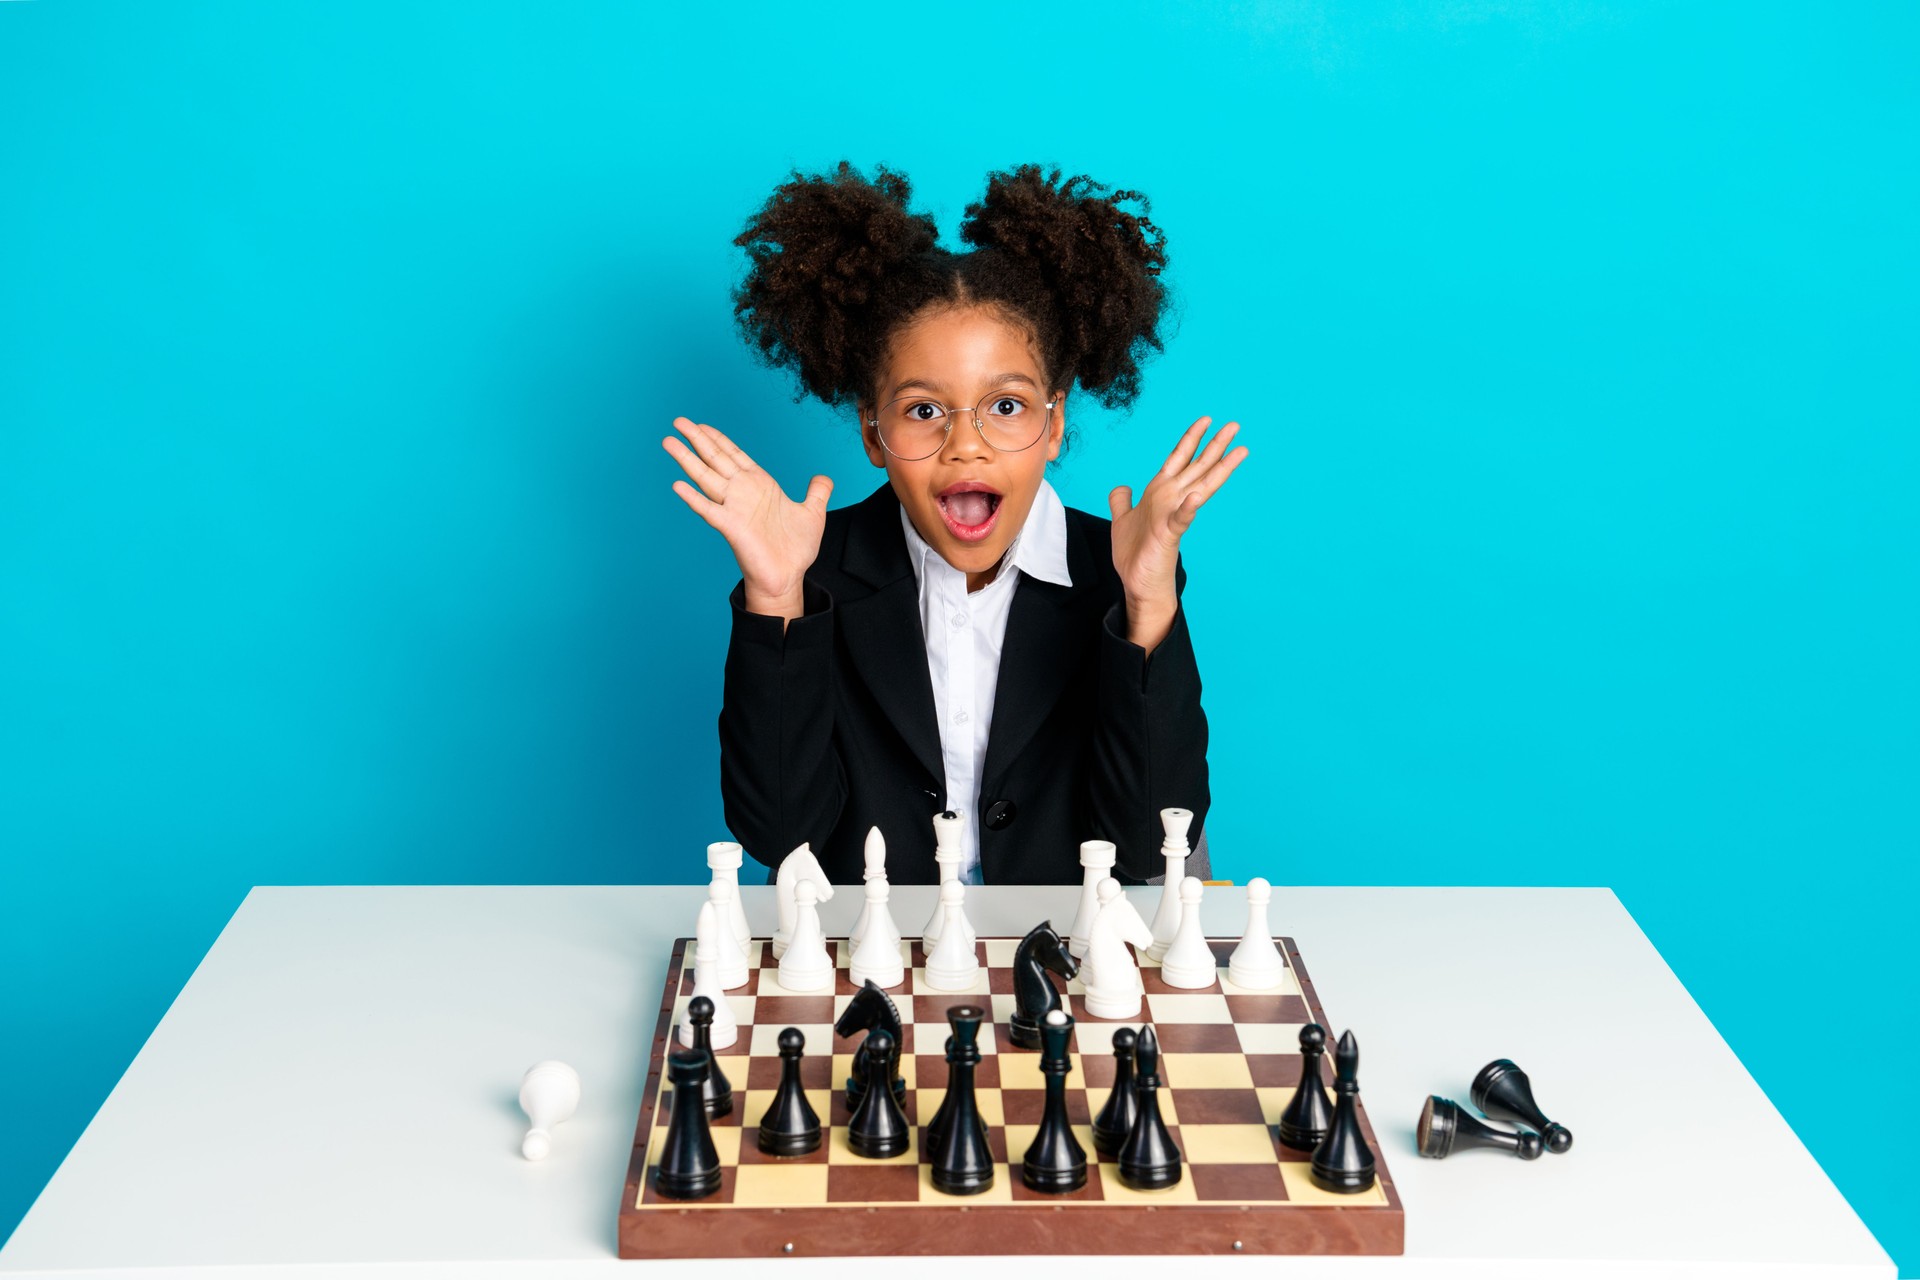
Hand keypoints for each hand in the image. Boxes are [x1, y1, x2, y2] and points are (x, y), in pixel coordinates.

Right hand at [663, 417, 832, 604]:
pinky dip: (693, 499)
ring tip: (668, 442)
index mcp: (759, 485)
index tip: (701, 424)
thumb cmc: (796, 549)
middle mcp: (743, 492)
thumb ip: (817, 492)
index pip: (734, 455)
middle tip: (678, 421)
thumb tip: (823, 478)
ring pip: (706, 477)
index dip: (718, 438)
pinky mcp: (731, 527)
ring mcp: (734, 508)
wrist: (788, 577)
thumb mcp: (813, 513)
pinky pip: (709, 510)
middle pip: (715, 459)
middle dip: (697, 439)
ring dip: (687, 459)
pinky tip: (678, 486)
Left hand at [1108, 415, 1246, 611]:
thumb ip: (1122, 501)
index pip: (1179, 458)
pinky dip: (1189, 507)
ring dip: (1219, 468)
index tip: (1206, 419)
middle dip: (1216, 445)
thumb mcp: (1122, 519)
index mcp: (1160, 492)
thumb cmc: (1135, 554)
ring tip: (1239, 451)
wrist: (1138, 583)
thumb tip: (1122, 486)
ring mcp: (1173, 515)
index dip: (1191, 438)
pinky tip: (1197, 496)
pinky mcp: (1169, 534)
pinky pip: (1181, 518)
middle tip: (1236, 425)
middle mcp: (1171, 499)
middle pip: (1197, 466)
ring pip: (1200, 485)